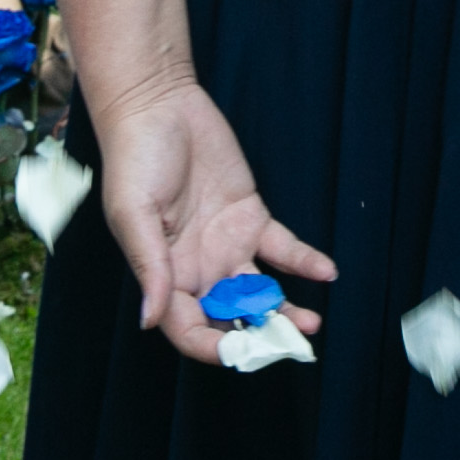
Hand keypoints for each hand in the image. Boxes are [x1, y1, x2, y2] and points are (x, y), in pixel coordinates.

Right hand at [91, 74, 337, 365]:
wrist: (158, 106)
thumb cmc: (134, 159)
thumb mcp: (134, 215)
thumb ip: (150, 267)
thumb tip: (149, 319)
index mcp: (165, 274)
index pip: (187, 327)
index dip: (210, 346)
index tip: (238, 352)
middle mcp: (198, 268)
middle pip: (230, 316)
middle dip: (258, 336)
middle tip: (288, 347)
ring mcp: (227, 244)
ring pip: (261, 291)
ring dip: (285, 310)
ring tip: (311, 324)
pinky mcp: (251, 217)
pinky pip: (283, 249)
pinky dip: (304, 262)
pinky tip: (325, 272)